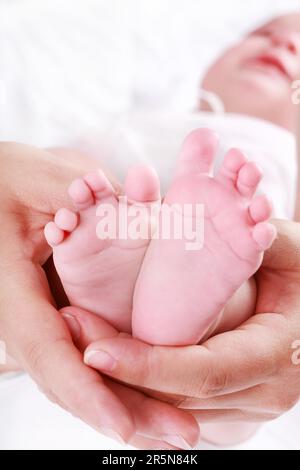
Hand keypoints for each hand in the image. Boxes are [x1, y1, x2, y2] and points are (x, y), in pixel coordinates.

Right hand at [0, 142, 198, 447]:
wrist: (1, 186)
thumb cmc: (11, 181)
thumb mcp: (40, 179)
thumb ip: (78, 195)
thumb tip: (129, 202)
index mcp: (15, 293)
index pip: (49, 354)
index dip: (86, 393)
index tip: (124, 428)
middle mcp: (29, 318)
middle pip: (72, 380)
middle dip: (126, 411)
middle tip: (182, 434)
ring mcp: (45, 321)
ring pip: (82, 376)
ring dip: (131, 403)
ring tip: (179, 427)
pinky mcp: (61, 315)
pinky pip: (87, 357)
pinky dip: (121, 381)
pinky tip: (156, 395)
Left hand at [82, 219, 299, 422]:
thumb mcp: (292, 251)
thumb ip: (263, 239)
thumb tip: (234, 226)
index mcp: (275, 353)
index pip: (201, 371)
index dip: (146, 364)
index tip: (92, 349)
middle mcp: (263, 392)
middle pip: (175, 398)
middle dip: (118, 372)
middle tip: (72, 333)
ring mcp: (250, 406)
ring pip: (172, 410)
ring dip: (123, 382)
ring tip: (82, 341)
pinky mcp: (236, 406)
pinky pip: (181, 408)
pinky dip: (144, 389)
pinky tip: (113, 359)